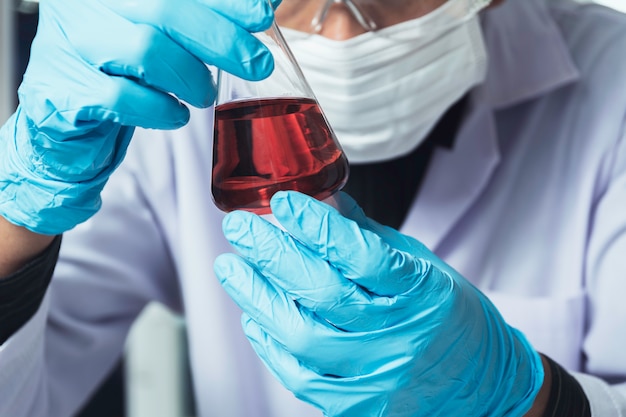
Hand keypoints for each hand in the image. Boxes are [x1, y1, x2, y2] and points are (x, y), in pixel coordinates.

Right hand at [0, 0, 275, 234]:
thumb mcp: (164, 31)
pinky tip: (176, 113)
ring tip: (203, 93)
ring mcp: (69, 41)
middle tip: (256, 64)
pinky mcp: (63, 87)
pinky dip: (160, 109)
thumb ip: (207, 15)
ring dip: (190, 77)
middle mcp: (86, 1)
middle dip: (222, 39)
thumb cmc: (125, 64)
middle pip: (164, 8)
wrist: (69, 110)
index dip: (225, 0)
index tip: (262, 15)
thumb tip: (265, 3)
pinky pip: (121, 97)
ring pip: (145, 50)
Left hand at [214, 191, 543, 416]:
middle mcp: (399, 336)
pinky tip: (254, 315)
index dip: (319, 227)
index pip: (363, 256)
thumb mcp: (421, 265)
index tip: (284, 203)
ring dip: (258, 297)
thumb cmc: (448, 316)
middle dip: (272, 254)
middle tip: (239, 228)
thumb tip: (321, 202)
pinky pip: (300, 377)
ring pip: (302, 337)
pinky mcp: (357, 405)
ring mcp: (377, 376)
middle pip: (323, 293)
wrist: (480, 384)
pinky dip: (270, 343)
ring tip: (232, 267)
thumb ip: (368, 236)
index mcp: (421, 291)